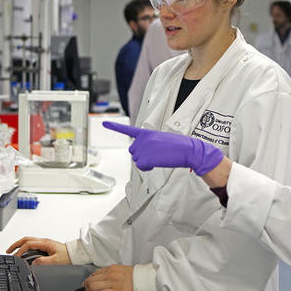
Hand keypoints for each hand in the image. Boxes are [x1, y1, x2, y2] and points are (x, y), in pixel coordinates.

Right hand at [6, 237, 70, 265]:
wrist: (76, 254)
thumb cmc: (68, 257)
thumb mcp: (56, 261)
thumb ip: (44, 262)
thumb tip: (33, 263)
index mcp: (45, 243)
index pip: (28, 244)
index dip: (20, 250)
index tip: (16, 257)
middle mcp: (44, 241)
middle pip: (26, 239)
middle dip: (16, 244)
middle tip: (8, 250)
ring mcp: (44, 243)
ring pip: (29, 241)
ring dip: (20, 245)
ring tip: (13, 251)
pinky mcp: (46, 246)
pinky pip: (32, 244)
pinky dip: (25, 247)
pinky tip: (23, 253)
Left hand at [83, 265, 134, 290]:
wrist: (145, 280)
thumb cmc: (136, 277)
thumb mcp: (122, 270)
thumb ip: (112, 273)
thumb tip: (104, 279)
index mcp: (112, 268)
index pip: (95, 273)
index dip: (89, 280)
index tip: (88, 284)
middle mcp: (110, 274)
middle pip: (91, 280)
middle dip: (86, 287)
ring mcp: (112, 282)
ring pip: (92, 287)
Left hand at [103, 121, 223, 175]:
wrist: (187, 149)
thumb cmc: (177, 146)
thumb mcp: (160, 139)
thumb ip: (148, 143)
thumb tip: (140, 155)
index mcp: (146, 132)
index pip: (128, 130)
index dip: (114, 127)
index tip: (104, 123)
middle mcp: (142, 139)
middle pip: (133, 151)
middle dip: (142, 155)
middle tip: (156, 154)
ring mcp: (143, 148)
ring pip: (137, 160)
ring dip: (146, 162)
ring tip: (159, 157)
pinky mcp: (146, 157)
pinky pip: (141, 166)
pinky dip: (148, 167)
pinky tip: (157, 163)